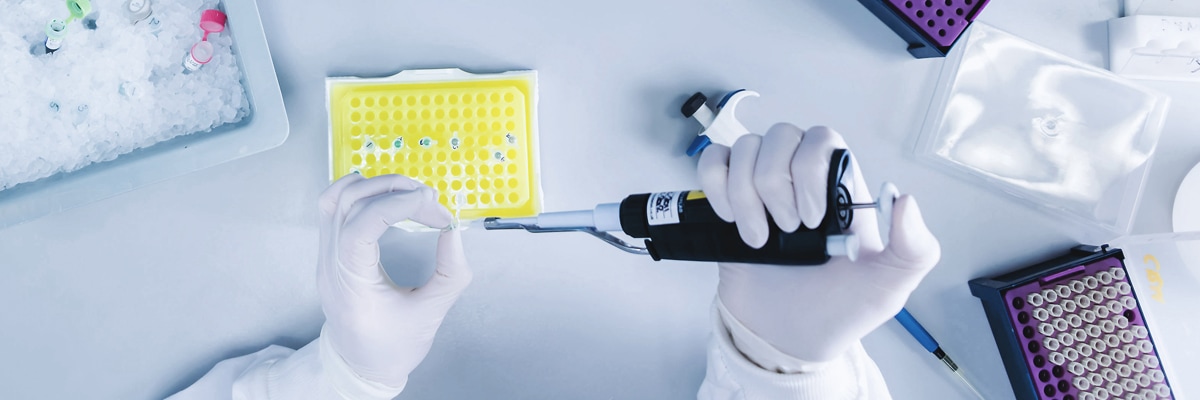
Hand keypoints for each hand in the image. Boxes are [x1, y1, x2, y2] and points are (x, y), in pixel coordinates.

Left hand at [317, 174, 470, 387]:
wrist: (360, 367)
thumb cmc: (392, 347)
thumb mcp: (431, 314)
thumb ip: (450, 273)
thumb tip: (453, 231)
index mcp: (351, 285)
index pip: (360, 227)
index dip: (396, 205)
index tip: (431, 203)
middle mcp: (330, 265)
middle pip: (348, 204)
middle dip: (393, 190)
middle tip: (429, 199)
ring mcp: (325, 256)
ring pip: (336, 199)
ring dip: (376, 186)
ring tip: (410, 192)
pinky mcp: (330, 250)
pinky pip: (332, 208)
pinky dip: (358, 191)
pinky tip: (383, 194)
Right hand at [698, 123, 939, 362]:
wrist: (784, 340)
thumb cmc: (836, 310)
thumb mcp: (889, 285)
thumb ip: (915, 246)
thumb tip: (905, 199)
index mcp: (838, 187)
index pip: (822, 140)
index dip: (809, 171)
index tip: (812, 219)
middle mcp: (797, 178)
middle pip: (779, 136)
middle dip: (775, 185)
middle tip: (787, 231)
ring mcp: (759, 188)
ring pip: (744, 148)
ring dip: (744, 195)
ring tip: (759, 239)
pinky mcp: (725, 201)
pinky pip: (713, 163)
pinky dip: (716, 185)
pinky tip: (730, 218)